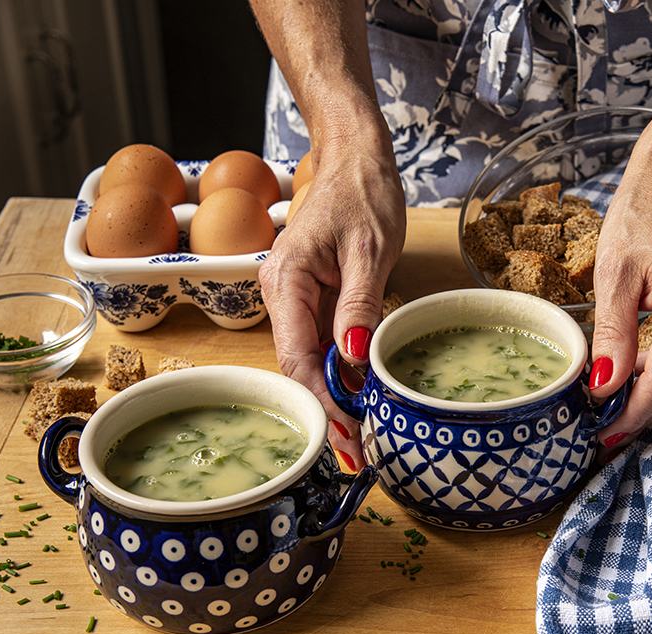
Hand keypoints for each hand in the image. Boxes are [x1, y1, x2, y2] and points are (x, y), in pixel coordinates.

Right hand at [259, 144, 405, 470]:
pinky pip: (321, 345)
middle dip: (325, 412)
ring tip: (359, 440)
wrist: (357, 161)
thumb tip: (353, 361)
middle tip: (356, 455)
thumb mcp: (370, 249)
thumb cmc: (363, 194)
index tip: (346, 436)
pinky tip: (358, 402)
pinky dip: (340, 376)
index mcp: (286, 280)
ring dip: (332, 400)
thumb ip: (359, 305)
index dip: (320, 401)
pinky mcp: (314, 300)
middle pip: (297, 367)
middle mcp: (281, 294)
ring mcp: (295, 299)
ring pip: (308, 361)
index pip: (295, 357)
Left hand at [588, 116, 651, 462]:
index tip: (604, 437)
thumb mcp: (614, 273)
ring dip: (651, 386)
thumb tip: (604, 388)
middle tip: (598, 423)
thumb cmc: (645, 211)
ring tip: (610, 397)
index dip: (634, 414)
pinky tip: (638, 366)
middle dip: (638, 405)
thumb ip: (611, 335)